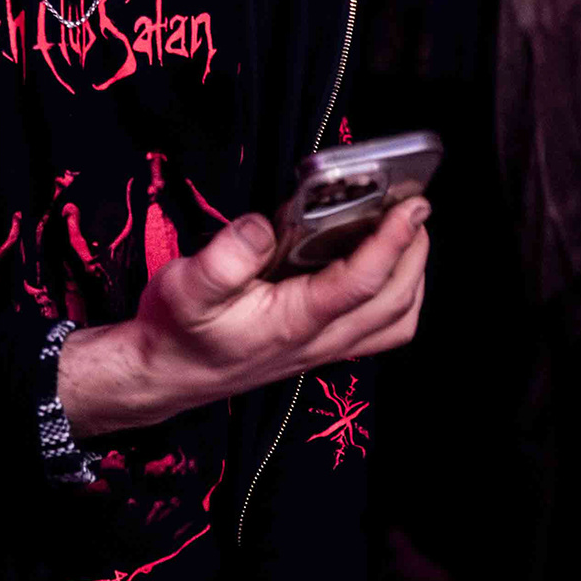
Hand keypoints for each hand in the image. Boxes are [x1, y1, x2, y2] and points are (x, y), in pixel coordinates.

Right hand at [55, 198, 428, 436]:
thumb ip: (226, 257)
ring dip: (412, 280)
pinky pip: (378, 331)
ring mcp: (323, 349)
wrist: (164, 376)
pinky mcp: (319, 348)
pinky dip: (396, 298)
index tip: (411, 204)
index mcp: (294, 322)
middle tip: (416, 208)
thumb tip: (265, 224)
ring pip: (395, 323)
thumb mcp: (186, 286)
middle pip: (395, 302)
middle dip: (414, 253)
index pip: (361, 281)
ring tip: (406, 236)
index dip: (393, 240)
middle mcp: (318, 340)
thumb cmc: (177, 332)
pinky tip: (379, 265)